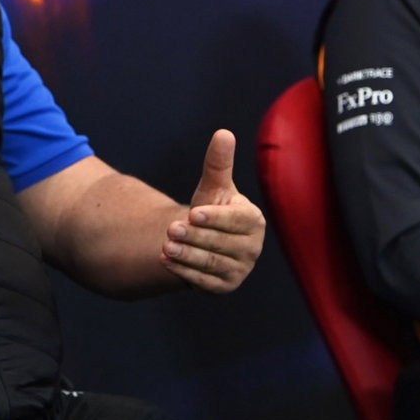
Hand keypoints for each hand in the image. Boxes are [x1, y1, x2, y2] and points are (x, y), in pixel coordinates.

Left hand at [160, 130, 264, 293]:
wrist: (202, 239)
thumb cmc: (212, 207)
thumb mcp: (213, 186)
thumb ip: (218, 163)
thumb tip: (223, 133)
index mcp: (254, 221)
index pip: (238, 221)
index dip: (216, 218)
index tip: (193, 213)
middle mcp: (252, 248)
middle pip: (222, 243)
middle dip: (195, 237)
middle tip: (171, 229)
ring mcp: (240, 269)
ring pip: (212, 264)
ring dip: (187, 256)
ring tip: (165, 246)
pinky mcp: (225, 287)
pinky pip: (204, 281)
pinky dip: (184, 272)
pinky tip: (165, 261)